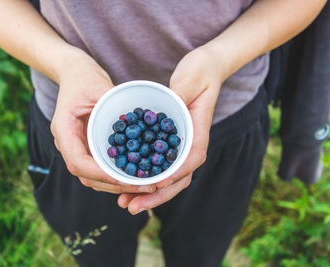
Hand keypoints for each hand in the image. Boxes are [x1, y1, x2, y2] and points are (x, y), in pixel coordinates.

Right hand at [51, 52, 155, 193]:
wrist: (75, 75)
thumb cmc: (85, 78)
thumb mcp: (100, 87)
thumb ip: (114, 106)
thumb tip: (140, 125)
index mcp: (64, 129)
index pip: (77, 162)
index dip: (100, 174)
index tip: (124, 178)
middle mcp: (67, 144)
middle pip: (87, 176)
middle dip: (115, 185)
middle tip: (145, 187)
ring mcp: (76, 148)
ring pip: (93, 178)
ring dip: (118, 185)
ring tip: (146, 185)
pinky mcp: (87, 149)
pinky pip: (100, 169)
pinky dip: (117, 176)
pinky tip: (138, 177)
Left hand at [118, 46, 226, 213]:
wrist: (205, 69)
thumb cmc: (200, 71)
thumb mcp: (191, 78)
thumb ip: (181, 92)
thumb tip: (170, 103)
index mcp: (198, 132)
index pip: (192, 158)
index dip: (175, 174)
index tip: (157, 184)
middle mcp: (190, 144)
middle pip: (177, 178)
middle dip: (156, 195)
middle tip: (132, 206)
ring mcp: (179, 146)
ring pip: (166, 178)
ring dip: (147, 193)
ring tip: (125, 203)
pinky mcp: (168, 144)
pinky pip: (157, 166)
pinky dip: (144, 178)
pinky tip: (125, 186)